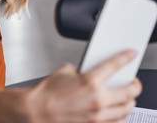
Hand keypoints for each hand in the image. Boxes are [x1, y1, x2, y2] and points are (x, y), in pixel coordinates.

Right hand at [0, 50, 141, 122]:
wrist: (37, 110)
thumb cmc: (47, 92)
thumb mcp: (65, 71)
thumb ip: (82, 70)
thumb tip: (89, 71)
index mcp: (90, 81)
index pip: (116, 65)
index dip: (127, 58)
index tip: (131, 55)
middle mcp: (98, 99)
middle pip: (131, 91)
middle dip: (134, 84)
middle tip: (132, 80)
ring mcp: (98, 115)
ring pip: (127, 109)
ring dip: (129, 101)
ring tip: (126, 96)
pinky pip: (118, 122)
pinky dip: (121, 115)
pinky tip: (118, 110)